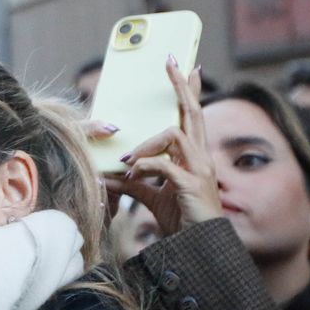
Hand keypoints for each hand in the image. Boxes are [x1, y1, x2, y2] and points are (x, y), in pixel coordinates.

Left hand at [103, 57, 222, 238]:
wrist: (200, 247)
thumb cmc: (183, 220)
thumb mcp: (153, 197)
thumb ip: (135, 183)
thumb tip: (109, 174)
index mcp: (193, 156)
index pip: (192, 116)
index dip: (189, 91)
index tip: (186, 67)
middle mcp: (200, 157)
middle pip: (192, 112)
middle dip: (182, 86)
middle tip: (172, 62)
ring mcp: (199, 169)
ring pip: (174, 135)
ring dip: (146, 144)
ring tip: (128, 160)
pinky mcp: (191, 185)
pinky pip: (165, 165)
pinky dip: (145, 166)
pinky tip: (133, 174)